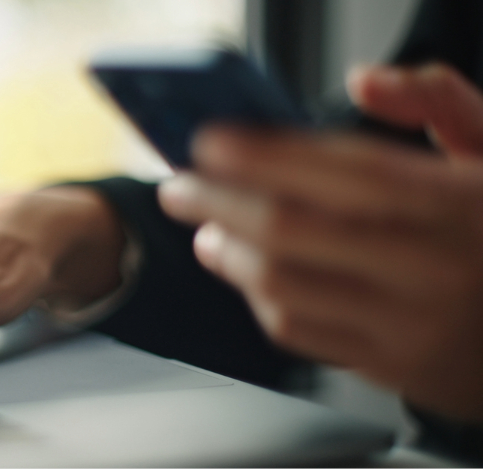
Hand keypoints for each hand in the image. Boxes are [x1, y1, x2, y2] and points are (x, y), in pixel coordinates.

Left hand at [158, 63, 482, 420]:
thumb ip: (436, 102)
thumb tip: (363, 82)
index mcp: (454, 203)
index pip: (341, 170)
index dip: (262, 155)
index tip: (208, 143)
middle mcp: (429, 266)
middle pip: (291, 230)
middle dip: (217, 202)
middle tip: (180, 187)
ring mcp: (407, 324)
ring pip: (284, 288)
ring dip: (228, 255)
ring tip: (206, 230)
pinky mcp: (390, 367)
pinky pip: (300, 334)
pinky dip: (258, 300)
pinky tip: (248, 274)